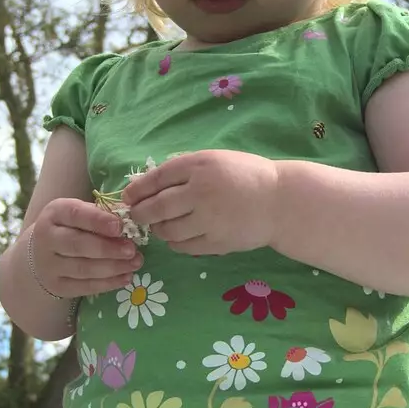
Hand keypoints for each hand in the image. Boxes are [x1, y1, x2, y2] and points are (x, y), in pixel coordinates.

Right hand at [30, 197, 141, 297]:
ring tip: (135, 263)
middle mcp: (47, 238)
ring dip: (113, 267)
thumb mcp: (80, 213)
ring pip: (83, 268)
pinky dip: (108, 284)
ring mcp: (49, 265)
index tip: (120, 226)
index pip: (75, 214)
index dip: (98, 220)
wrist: (40, 253)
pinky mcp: (57, 286)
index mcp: (54, 213)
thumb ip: (102, 214)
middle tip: (132, 250)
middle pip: (78, 244)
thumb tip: (131, 218)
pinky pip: (85, 287)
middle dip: (108, 248)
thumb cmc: (70, 227)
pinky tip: (126, 278)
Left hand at [122, 150, 279, 255]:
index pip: (156, 179)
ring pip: (167, 230)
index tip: (128, 197)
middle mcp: (201, 192)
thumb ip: (186, 170)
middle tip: (137, 216)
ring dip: (158, 230)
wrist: (280, 201)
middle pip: (156, 208)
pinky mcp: (216, 242)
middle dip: (140, 214)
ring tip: (159, 226)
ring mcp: (209, 220)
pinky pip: (184, 246)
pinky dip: (175, 243)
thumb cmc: (246, 176)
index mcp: (199, 166)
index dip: (137, 190)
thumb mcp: (215, 160)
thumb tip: (148, 185)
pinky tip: (178, 237)